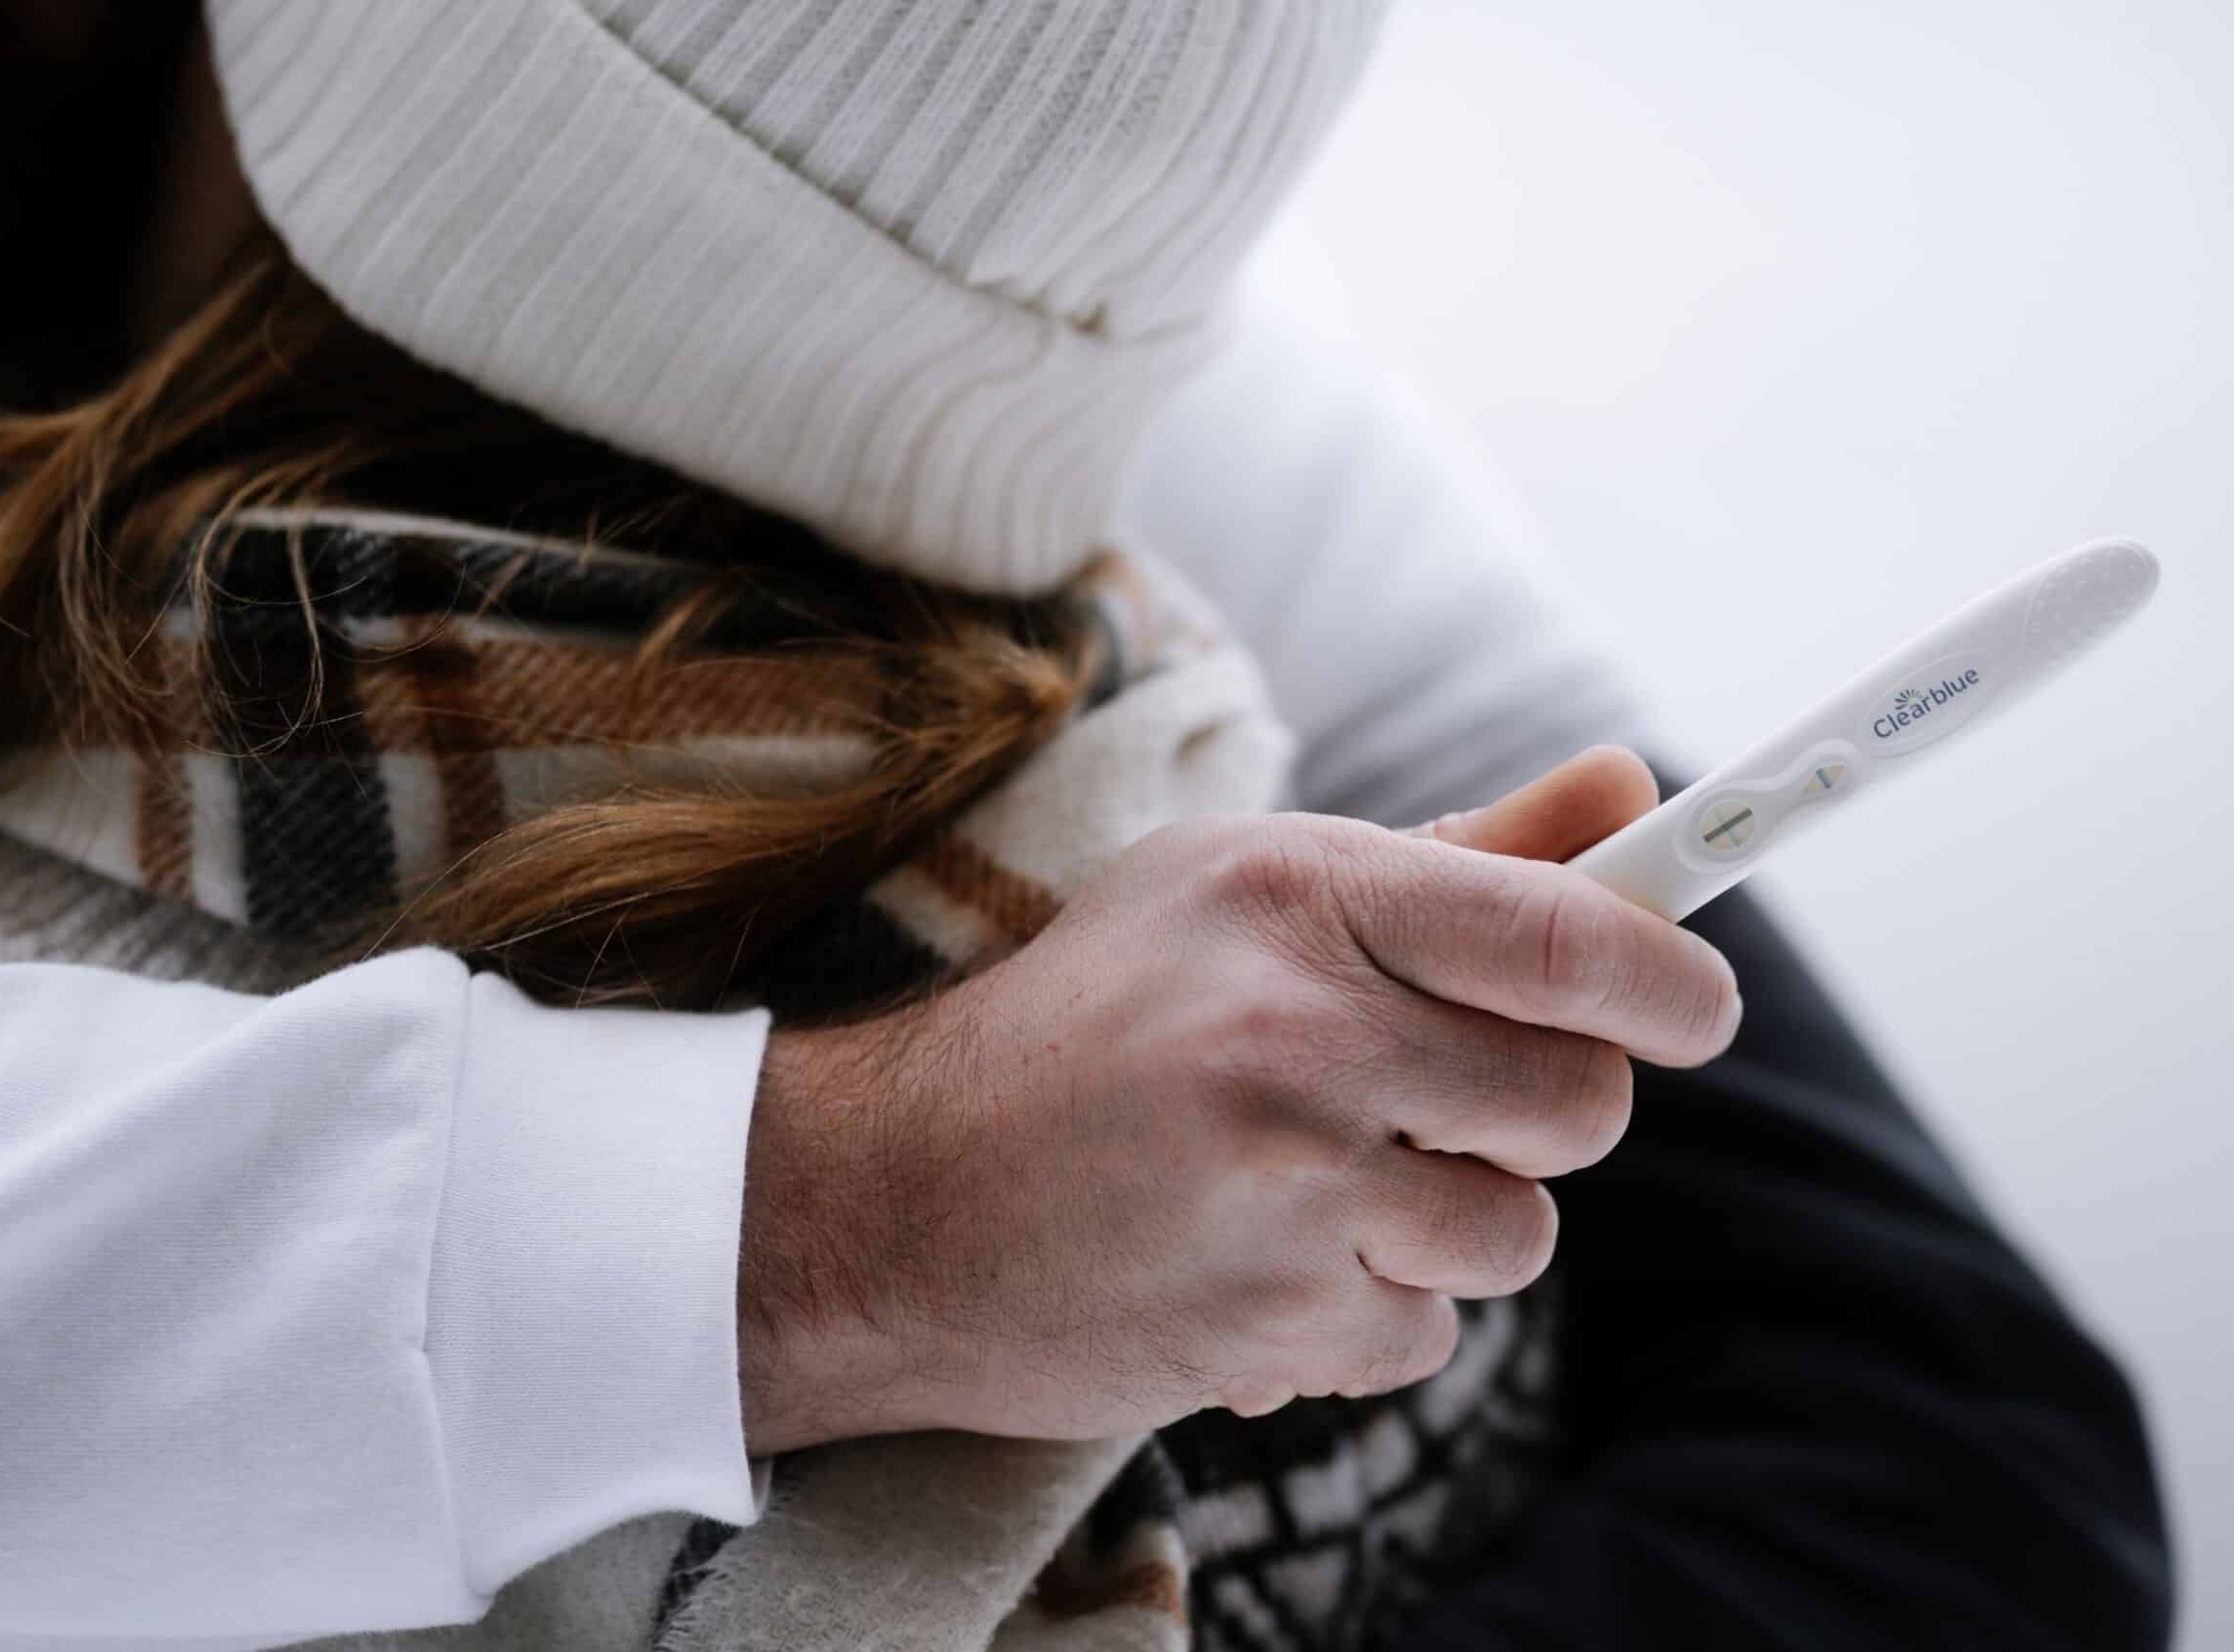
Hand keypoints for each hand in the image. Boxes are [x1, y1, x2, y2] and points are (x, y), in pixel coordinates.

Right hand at [737, 747, 1736, 1452]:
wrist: (892, 1200)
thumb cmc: (1090, 1025)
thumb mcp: (1241, 895)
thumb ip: (1459, 858)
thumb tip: (1641, 794)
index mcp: (1293, 889)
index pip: (1563, 931)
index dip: (1673, 977)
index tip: (1699, 1005)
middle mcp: (1295, 1027)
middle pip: (1577, 1101)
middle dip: (1549, 1116)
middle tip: (1460, 1106)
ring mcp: (1284, 1183)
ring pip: (1514, 1234)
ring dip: (1446, 1226)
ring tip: (1316, 1187)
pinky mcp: (1269, 1319)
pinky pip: (1425, 1335)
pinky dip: (1364, 1313)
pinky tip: (1256, 1262)